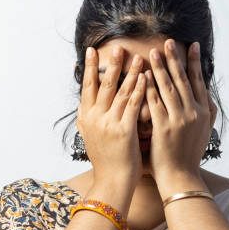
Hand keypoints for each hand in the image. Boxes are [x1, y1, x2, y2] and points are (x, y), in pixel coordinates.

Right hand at [77, 45, 146, 187]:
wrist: (112, 182)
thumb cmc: (105, 161)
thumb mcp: (89, 139)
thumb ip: (86, 121)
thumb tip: (81, 107)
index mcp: (86, 118)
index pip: (87, 87)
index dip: (90, 68)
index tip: (91, 51)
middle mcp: (95, 118)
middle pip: (103, 85)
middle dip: (112, 64)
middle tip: (119, 47)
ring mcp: (109, 123)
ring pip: (120, 91)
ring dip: (130, 72)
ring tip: (139, 57)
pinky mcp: (124, 130)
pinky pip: (133, 104)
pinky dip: (140, 89)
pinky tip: (147, 78)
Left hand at [144, 39, 217, 183]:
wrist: (181, 177)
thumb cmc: (189, 155)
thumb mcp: (205, 132)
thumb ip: (207, 112)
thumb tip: (206, 94)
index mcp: (203, 112)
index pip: (198, 81)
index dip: (194, 62)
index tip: (191, 45)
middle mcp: (193, 113)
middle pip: (183, 80)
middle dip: (174, 59)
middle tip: (167, 42)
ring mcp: (179, 119)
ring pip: (168, 88)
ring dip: (160, 68)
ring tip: (152, 52)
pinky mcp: (164, 127)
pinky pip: (155, 102)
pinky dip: (148, 88)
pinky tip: (141, 76)